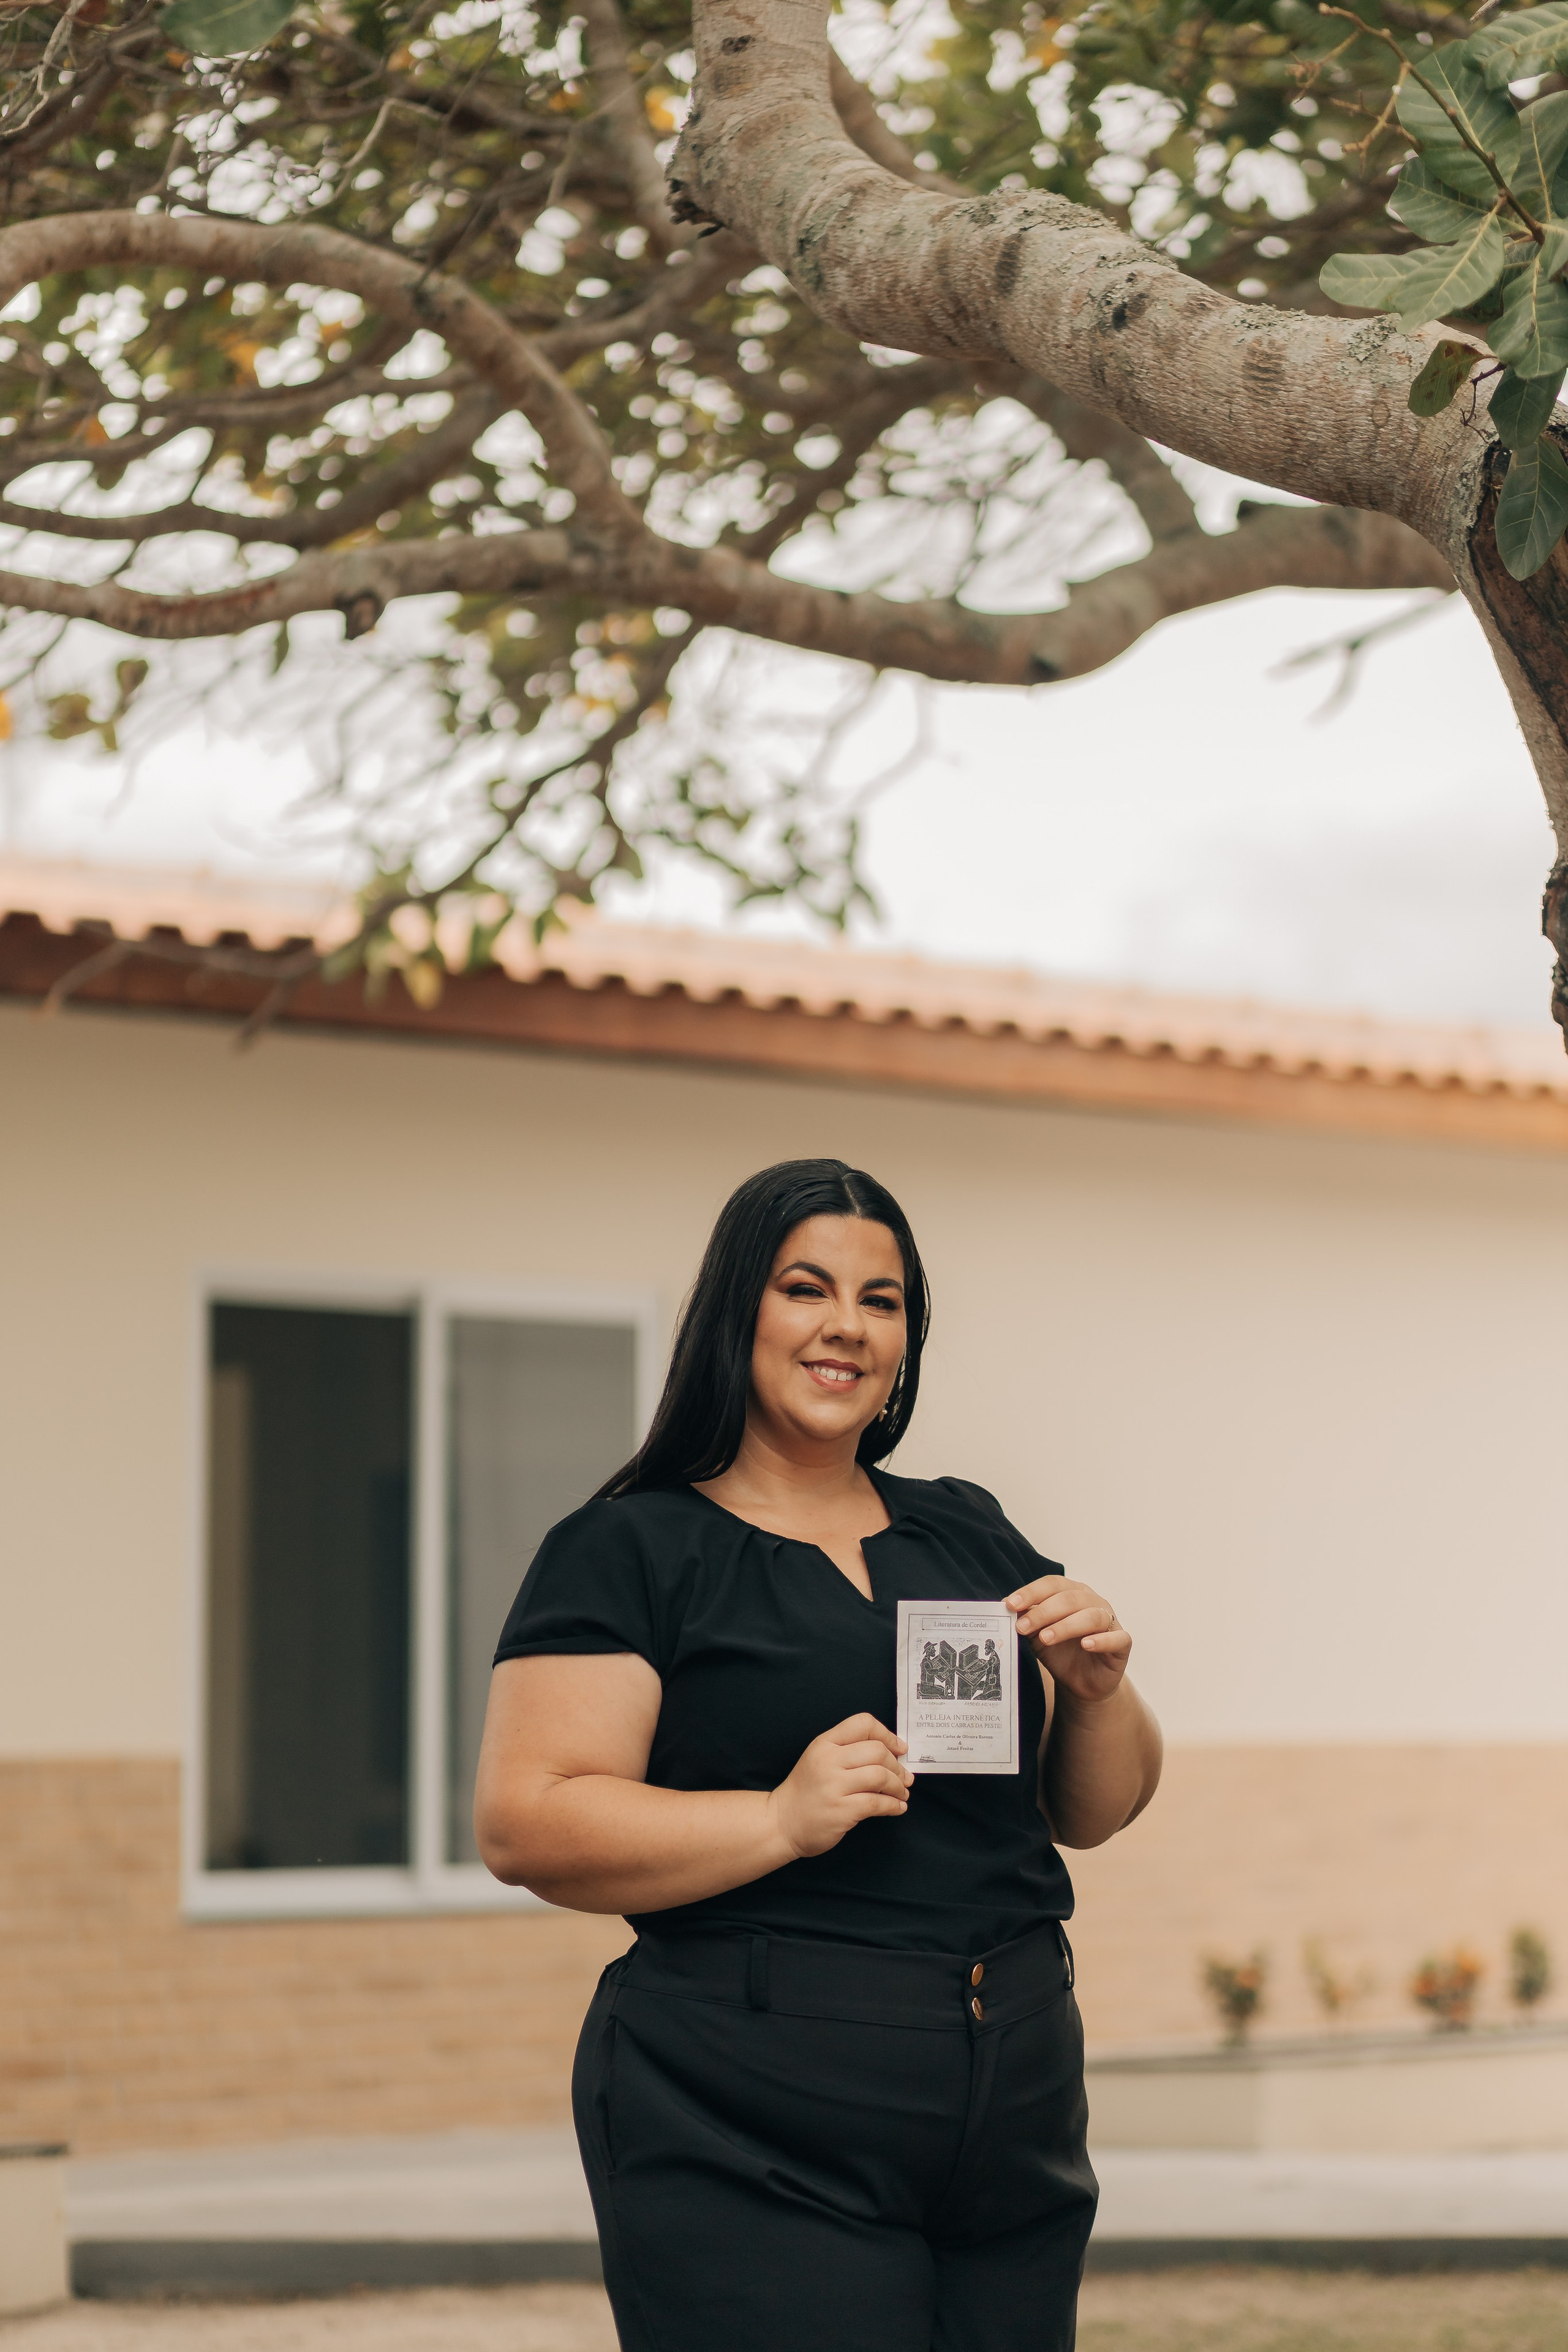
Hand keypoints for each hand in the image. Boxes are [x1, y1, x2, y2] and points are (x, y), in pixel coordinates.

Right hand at [769, 1713, 912, 1858]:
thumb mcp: (820, 1759)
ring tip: (902, 1793)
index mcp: (825, 1743)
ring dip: (898, 1786)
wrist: (783, 1822)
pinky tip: (898, 1807)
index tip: (900, 1749)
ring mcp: (833, 1786)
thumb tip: (893, 1754)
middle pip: (877, 1751)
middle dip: (897, 1765)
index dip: (888, 1735)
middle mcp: (828, 1760)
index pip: (862, 1724)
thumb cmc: (807, 1790)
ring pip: (880, 1776)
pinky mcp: (841, 1811)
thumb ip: (848, 1751)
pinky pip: (877, 1803)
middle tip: (904, 1777)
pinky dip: (894, 1805)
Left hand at [1005, 1575, 1130, 1703]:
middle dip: (1043, 1612)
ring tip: (1046, 1638)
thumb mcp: (1038, 1635)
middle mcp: (1093, 1602)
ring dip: (1066, 1626)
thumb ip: (1027, 1619)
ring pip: (1091, 1616)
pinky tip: (1085, 1645)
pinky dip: (1101, 1640)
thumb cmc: (1061, 1653)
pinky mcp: (1122, 1643)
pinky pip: (1117, 1638)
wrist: (1082, 1683)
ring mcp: (1110, 1621)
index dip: (1031, 1592)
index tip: (1009, 1604)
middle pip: (1069, 1598)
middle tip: (1022, 1627)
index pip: (1052, 1584)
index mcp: (1073, 1593)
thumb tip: (1007, 1607)